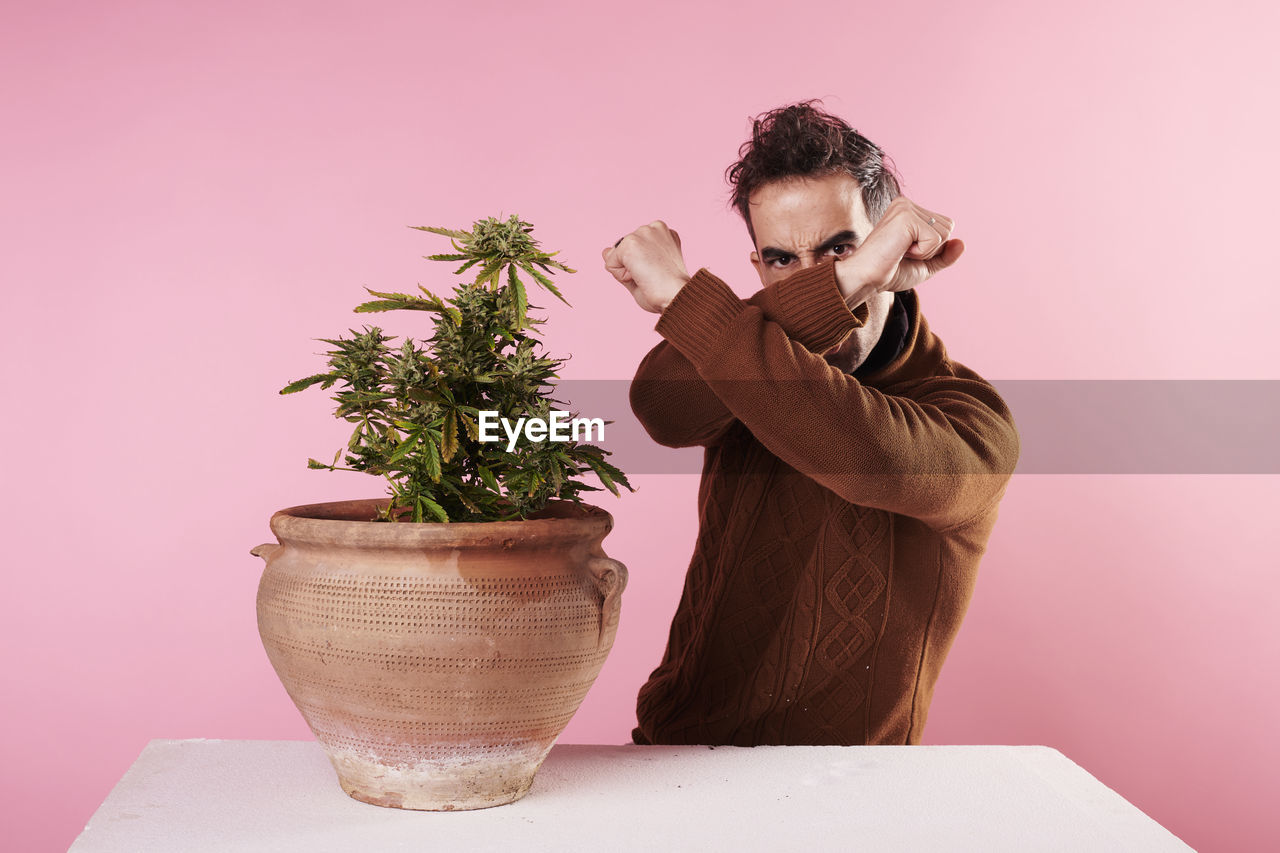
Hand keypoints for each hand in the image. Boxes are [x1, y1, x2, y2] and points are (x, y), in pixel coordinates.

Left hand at [602, 221, 691, 313]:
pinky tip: (640, 276)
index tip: (660, 273)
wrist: (676, 296)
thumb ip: (625, 261)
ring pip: (616, 256)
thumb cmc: (667, 291)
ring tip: (648, 276)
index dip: (642, 267)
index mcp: (663, 233)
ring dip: (627, 271)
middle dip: (633, 266)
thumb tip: (605, 251)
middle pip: (624, 250)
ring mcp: (642, 233)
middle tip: (654, 276)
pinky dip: (621, 276)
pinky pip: (611, 263)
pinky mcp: (631, 242)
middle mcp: (654, 227)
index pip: (636, 249)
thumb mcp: (646, 272)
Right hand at [834, 196, 964, 301]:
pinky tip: (901, 251)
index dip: (933, 248)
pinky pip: (936, 239)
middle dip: (932, 249)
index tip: (906, 253)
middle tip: (904, 253)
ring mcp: (905, 208)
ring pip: (945, 232)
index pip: (945, 226)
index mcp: (908, 211)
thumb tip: (962, 243)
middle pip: (948, 227)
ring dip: (927, 251)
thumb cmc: (889, 272)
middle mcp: (906, 204)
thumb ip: (944, 255)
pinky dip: (923, 253)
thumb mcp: (924, 265)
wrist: (867, 279)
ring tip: (901, 251)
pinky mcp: (905, 217)